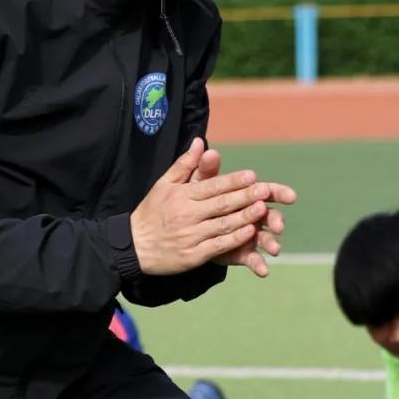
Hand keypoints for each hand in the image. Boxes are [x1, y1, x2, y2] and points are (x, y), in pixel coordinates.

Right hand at [130, 138, 293, 276]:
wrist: (132, 246)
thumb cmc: (150, 212)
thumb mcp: (163, 185)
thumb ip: (185, 165)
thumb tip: (200, 142)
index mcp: (182, 196)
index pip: (212, 186)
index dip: (233, 181)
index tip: (252, 176)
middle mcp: (186, 215)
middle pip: (221, 204)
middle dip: (245, 197)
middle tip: (265, 190)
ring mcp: (190, 236)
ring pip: (222, 225)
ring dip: (244, 217)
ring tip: (263, 209)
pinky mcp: (192, 255)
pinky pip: (217, 246)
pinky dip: (234, 240)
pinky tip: (248, 234)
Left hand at [191, 146, 293, 278]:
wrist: (180, 226)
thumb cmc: (194, 199)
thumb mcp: (197, 184)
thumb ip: (205, 169)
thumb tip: (209, 151)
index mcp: (246, 195)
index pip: (266, 191)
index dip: (278, 193)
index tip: (290, 196)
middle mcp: (252, 215)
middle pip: (270, 216)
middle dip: (276, 220)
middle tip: (279, 225)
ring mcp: (248, 235)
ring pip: (264, 238)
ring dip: (271, 243)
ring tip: (274, 250)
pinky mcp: (241, 252)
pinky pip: (252, 259)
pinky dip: (258, 265)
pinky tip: (263, 271)